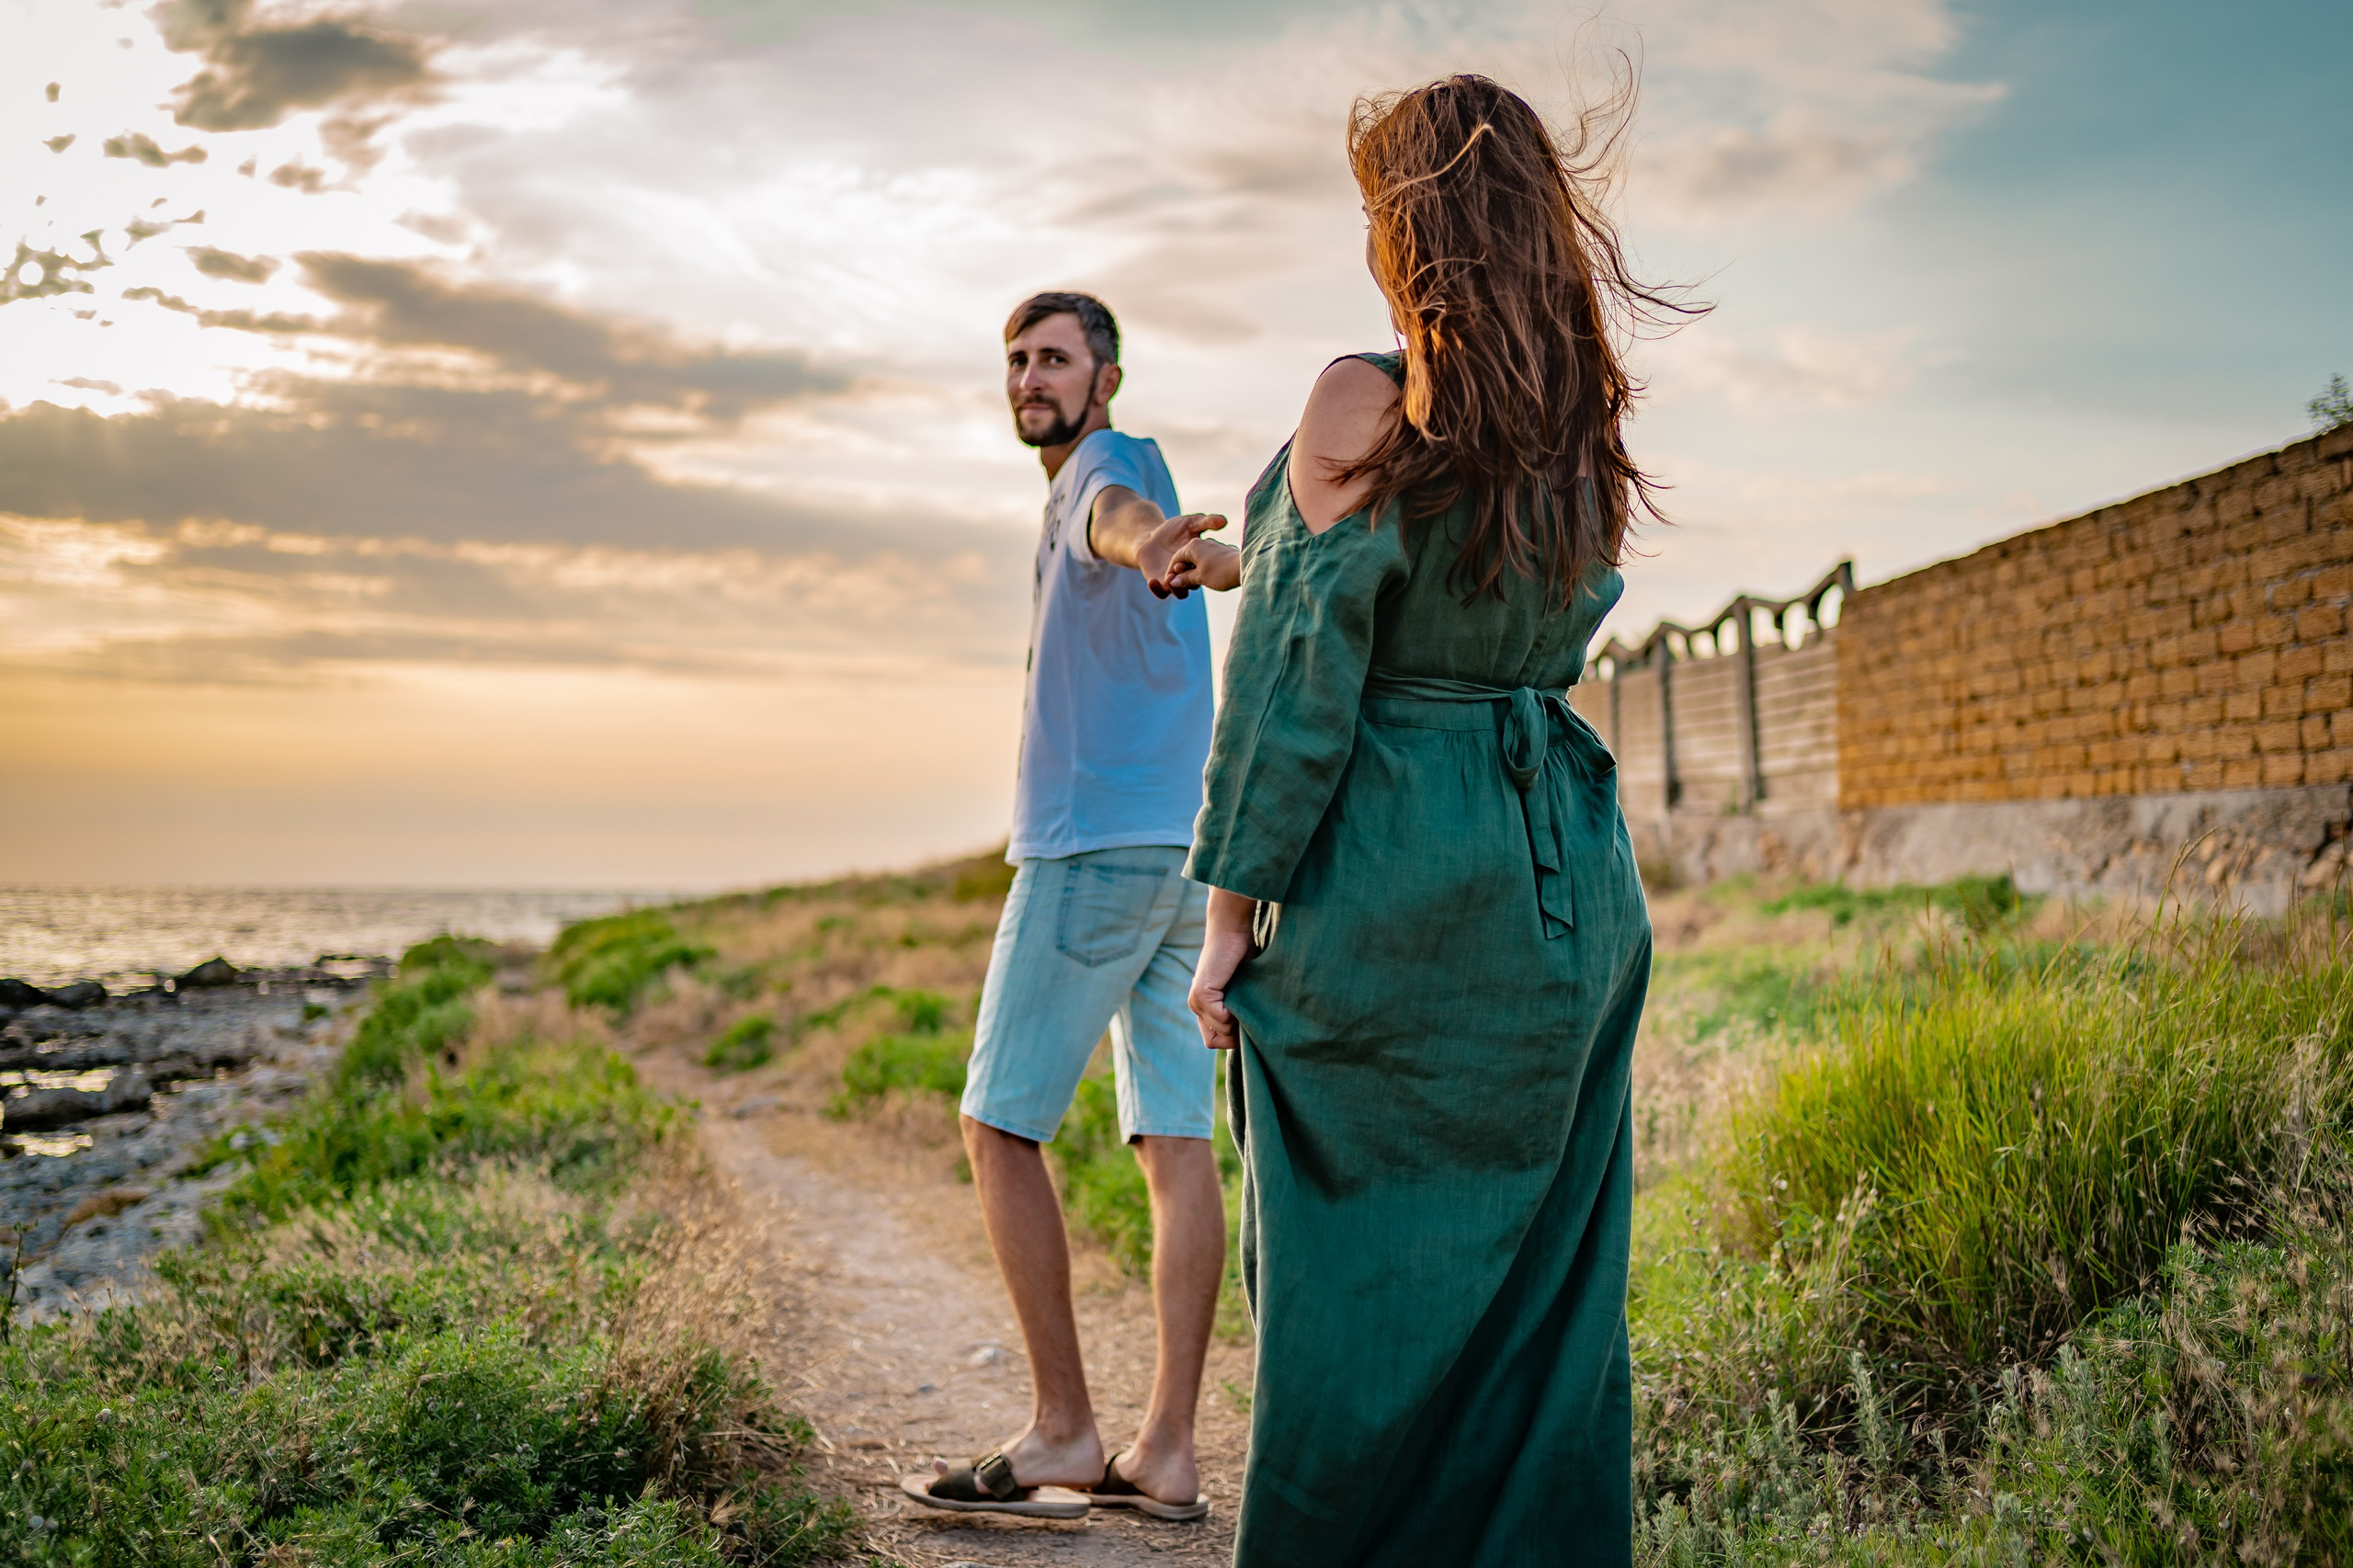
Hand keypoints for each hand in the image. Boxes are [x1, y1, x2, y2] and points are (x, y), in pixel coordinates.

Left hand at [1139, 512, 1228, 598]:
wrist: (1151, 536)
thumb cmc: (1174, 529)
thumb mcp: (1191, 523)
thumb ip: (1207, 522)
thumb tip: (1224, 521)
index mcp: (1199, 563)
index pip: (1206, 571)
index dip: (1203, 569)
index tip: (1196, 562)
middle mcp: (1189, 574)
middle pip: (1194, 585)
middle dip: (1189, 580)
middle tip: (1181, 569)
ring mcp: (1175, 581)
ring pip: (1180, 593)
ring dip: (1175, 588)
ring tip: (1169, 578)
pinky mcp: (1160, 584)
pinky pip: (1161, 593)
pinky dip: (1157, 589)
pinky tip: (1153, 581)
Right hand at [1166, 536, 1240, 594]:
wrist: (1246, 567)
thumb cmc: (1221, 573)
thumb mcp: (1199, 578)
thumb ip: (1184, 578)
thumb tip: (1172, 581)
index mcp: (1192, 546)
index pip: (1176, 559)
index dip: (1172, 572)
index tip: (1171, 584)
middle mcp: (1202, 543)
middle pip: (1186, 558)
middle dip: (1183, 572)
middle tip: (1184, 584)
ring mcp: (1213, 546)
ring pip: (1198, 559)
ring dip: (1194, 571)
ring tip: (1198, 582)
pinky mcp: (1222, 551)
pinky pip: (1208, 560)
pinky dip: (1204, 568)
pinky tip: (1210, 578)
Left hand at [1189, 887, 1258, 1049]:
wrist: (1233, 930)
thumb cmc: (1243, 955)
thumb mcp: (1242, 990)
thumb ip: (1241, 1009)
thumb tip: (1255, 1033)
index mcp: (1203, 1007)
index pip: (1212, 1040)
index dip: (1232, 1038)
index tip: (1248, 1022)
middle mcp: (1196, 1006)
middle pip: (1215, 1041)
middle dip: (1236, 1035)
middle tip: (1250, 1013)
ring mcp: (1196, 1001)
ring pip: (1221, 1032)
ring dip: (1239, 1022)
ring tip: (1247, 1000)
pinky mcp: (1202, 994)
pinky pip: (1223, 1019)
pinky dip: (1236, 1013)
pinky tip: (1241, 993)